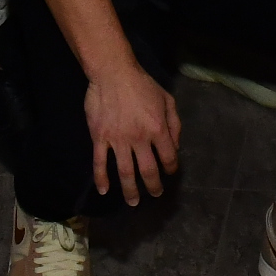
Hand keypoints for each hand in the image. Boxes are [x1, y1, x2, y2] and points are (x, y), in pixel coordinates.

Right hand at [85, 61, 180, 204]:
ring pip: (125, 172)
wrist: (113, 73)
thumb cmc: (142, 84)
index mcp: (158, 129)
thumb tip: (176, 146)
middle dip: (153, 186)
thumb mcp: (167, 99)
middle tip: (155, 195)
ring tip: (133, 202)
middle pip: (148, 170)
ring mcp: (118, 140)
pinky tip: (104, 190)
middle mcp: (139, 139)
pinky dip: (101, 179)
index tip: (169, 173)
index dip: (171, 168)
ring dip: (130, 190)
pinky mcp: (100, 138)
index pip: (168, 157)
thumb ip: (174, 123)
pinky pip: (100, 162)